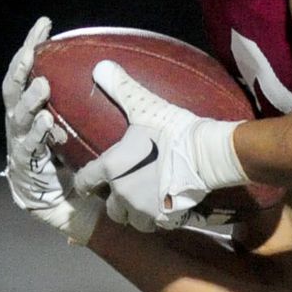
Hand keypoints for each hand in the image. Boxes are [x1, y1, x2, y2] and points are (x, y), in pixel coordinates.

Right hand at [2, 18, 100, 243]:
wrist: (65, 204)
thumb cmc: (74, 158)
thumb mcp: (83, 124)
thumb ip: (89, 100)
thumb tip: (115, 65)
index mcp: (31, 108)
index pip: (28, 71)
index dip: (33, 47)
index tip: (45, 24)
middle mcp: (20, 123)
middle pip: (14, 90)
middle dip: (21, 69)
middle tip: (32, 53)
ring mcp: (20, 144)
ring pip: (20, 116)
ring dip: (30, 100)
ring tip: (43, 86)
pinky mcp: (26, 167)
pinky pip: (29, 148)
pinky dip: (38, 133)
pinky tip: (48, 121)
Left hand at [74, 60, 246, 231]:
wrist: (206, 154)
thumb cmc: (173, 130)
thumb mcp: (145, 106)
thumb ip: (121, 89)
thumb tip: (100, 66)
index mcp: (112, 168)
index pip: (86, 180)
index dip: (85, 182)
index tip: (87, 183)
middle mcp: (123, 194)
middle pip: (110, 208)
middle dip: (115, 202)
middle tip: (124, 191)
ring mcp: (144, 209)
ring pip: (132, 220)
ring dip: (135, 213)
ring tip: (144, 202)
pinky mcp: (165, 218)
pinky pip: (156, 225)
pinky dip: (158, 218)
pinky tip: (165, 208)